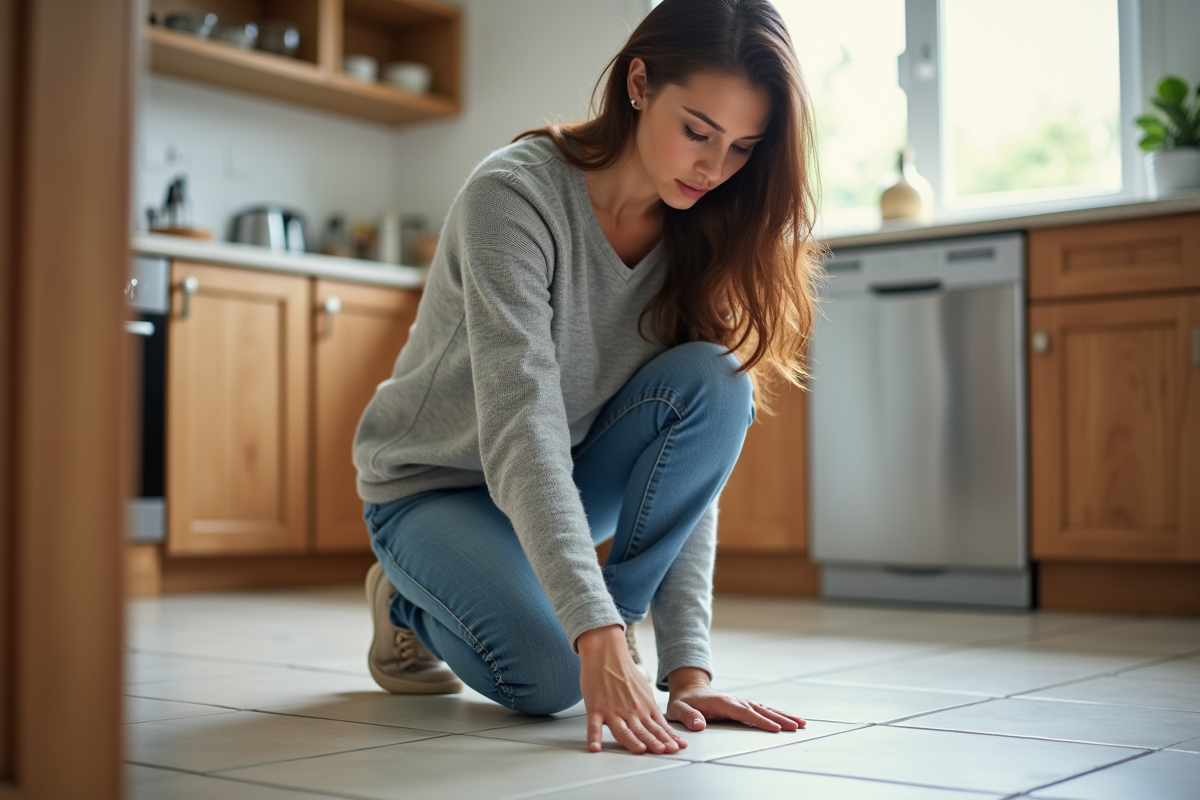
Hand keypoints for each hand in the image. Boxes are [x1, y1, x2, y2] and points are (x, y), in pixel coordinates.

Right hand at [577, 625, 687, 754]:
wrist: (606, 652)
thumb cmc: (624, 671)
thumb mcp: (644, 690)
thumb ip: (650, 709)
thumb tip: (660, 723)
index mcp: (644, 707)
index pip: (659, 727)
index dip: (669, 738)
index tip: (678, 748)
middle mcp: (631, 710)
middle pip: (644, 731)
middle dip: (655, 742)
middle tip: (665, 752)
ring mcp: (612, 710)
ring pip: (623, 730)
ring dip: (632, 741)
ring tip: (640, 751)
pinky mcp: (595, 707)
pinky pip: (593, 726)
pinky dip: (594, 737)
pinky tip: (595, 748)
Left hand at [666, 667, 805, 731]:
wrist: (689, 690)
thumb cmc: (684, 703)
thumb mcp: (678, 710)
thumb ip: (688, 717)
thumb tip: (700, 725)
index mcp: (722, 702)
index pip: (744, 713)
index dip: (760, 721)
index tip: (775, 729)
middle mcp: (736, 700)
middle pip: (761, 710)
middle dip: (779, 718)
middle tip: (797, 726)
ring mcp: (742, 701)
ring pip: (766, 709)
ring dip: (783, 716)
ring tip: (801, 723)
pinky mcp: (745, 705)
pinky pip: (764, 710)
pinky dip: (778, 714)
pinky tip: (791, 720)